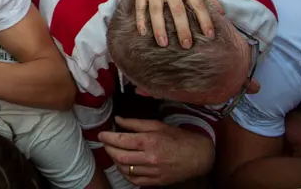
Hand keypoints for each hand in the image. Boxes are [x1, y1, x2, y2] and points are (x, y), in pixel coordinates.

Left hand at [98, 116, 214, 186]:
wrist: (198, 156)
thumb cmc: (179, 138)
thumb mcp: (157, 125)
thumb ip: (135, 123)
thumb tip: (118, 120)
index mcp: (150, 141)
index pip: (121, 140)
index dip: (108, 137)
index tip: (101, 135)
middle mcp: (150, 158)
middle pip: (120, 156)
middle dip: (108, 149)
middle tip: (105, 143)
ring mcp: (152, 172)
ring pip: (125, 169)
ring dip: (115, 160)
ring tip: (113, 152)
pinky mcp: (155, 181)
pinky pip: (134, 180)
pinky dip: (125, 173)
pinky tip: (124, 165)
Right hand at [131, 0, 222, 47]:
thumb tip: (221, 12)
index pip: (198, 3)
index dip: (205, 19)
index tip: (209, 35)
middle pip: (177, 10)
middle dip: (182, 28)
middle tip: (186, 45)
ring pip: (156, 11)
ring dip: (159, 28)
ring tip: (164, 43)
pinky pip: (140, 7)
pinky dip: (140, 20)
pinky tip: (143, 33)